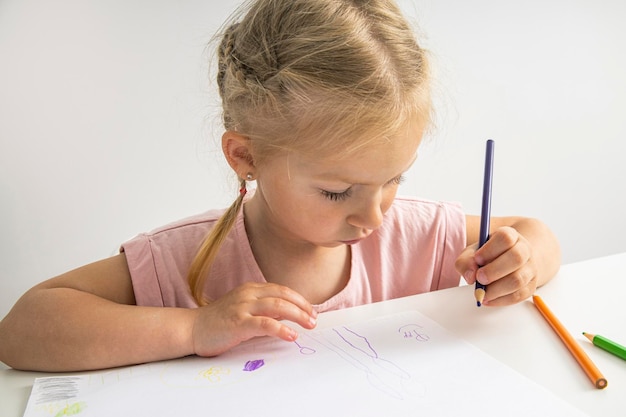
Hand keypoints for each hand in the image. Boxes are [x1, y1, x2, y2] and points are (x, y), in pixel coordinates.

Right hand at [190, 282, 316, 356]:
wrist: (192, 329)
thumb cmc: (218, 322)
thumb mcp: (244, 310)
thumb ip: (263, 310)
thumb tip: (287, 317)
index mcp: (250, 289)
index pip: (281, 290)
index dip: (299, 299)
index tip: (311, 310)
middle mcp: (248, 294)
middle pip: (283, 295)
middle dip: (302, 306)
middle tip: (314, 318)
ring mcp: (243, 307)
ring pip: (278, 306)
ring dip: (297, 315)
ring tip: (309, 325)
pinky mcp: (238, 323)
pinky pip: (265, 323)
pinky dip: (281, 329)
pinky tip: (291, 335)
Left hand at [455, 226, 537, 305]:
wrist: (509, 263)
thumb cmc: (487, 256)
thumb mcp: (472, 253)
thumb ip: (466, 261)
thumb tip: (471, 276)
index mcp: (511, 236)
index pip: (505, 238)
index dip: (490, 249)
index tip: (477, 259)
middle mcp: (524, 250)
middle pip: (516, 257)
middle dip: (494, 270)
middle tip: (479, 278)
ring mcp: (530, 269)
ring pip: (519, 279)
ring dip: (497, 289)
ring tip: (481, 293)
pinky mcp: (531, 286)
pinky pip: (519, 295)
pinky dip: (501, 300)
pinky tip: (488, 299)